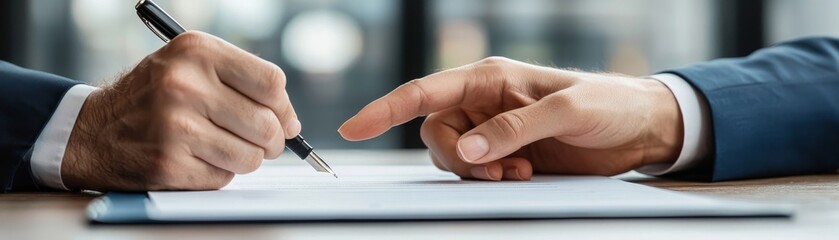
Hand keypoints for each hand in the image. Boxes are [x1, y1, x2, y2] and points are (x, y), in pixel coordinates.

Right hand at [62, 31, 298, 190]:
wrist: (92, 130)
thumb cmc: (153, 96)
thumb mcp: (190, 66)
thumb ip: (242, 82)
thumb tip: (290, 121)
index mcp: (196, 52)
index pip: (271, 83)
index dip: (284, 107)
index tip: (283, 119)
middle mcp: (185, 85)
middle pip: (267, 125)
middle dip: (272, 141)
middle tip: (263, 142)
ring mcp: (176, 126)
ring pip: (250, 156)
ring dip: (245, 159)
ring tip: (222, 147)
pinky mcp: (168, 164)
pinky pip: (223, 177)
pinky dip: (218, 173)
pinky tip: (196, 158)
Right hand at [339, 57, 682, 180]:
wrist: (638, 129)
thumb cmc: (607, 103)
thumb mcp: (565, 111)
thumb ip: (512, 129)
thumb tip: (468, 151)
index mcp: (489, 78)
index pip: (425, 92)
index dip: (385, 110)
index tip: (355, 128)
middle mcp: (484, 103)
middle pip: (434, 133)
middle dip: (455, 157)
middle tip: (492, 171)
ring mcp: (492, 132)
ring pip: (452, 157)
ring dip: (475, 172)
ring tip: (517, 172)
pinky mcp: (506, 156)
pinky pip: (475, 173)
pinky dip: (489, 181)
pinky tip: (521, 175)